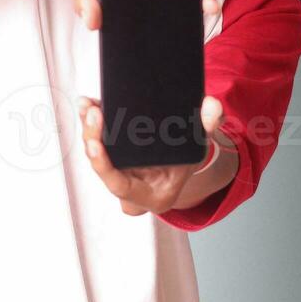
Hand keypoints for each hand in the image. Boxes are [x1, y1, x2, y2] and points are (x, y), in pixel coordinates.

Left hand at [75, 94, 229, 215]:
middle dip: (93, 139)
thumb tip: (213, 105)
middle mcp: (130, 191)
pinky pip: (97, 146)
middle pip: (102, 168)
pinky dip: (91, 127)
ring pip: (96, 156)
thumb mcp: (201, 145)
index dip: (104, 167)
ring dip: (88, 130)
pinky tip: (87, 105)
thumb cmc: (189, 159)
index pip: (121, 187)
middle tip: (93, 112)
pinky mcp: (112, 162)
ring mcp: (118, 176)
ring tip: (88, 104)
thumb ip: (209, 126)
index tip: (96, 145)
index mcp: (152, 196)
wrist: (180, 165)